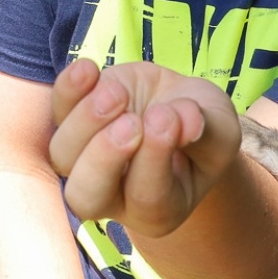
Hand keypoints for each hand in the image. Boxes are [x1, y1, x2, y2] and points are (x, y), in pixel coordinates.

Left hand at [49, 60, 241, 237]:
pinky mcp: (73, 121)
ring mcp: (85, 161)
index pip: (147, 198)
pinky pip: (56, 112)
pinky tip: (91, 69)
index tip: (168, 118)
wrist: (180, 105)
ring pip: (63, 156)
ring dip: (86, 121)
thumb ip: (208, 131)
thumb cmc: (204, 130)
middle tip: (131, 121)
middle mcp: (113, 196)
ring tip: (118, 92)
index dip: (154, 158)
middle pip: (85, 196)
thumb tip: (187, 121)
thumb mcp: (221, 131)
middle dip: (104, 157)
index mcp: (158, 210)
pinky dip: (68, 90)